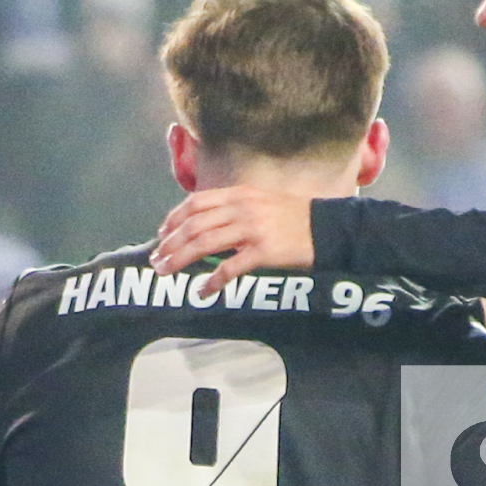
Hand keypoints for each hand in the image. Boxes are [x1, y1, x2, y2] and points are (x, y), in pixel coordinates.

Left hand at [152, 187, 315, 292]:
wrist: (328, 228)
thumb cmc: (296, 217)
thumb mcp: (263, 200)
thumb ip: (236, 207)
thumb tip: (207, 222)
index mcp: (240, 194)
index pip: (196, 203)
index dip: (174, 218)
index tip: (162, 234)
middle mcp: (243, 208)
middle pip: (195, 225)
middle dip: (170, 244)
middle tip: (157, 260)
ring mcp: (252, 229)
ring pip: (205, 243)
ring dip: (181, 260)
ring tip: (167, 273)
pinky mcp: (264, 252)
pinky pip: (231, 268)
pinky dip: (213, 281)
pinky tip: (202, 291)